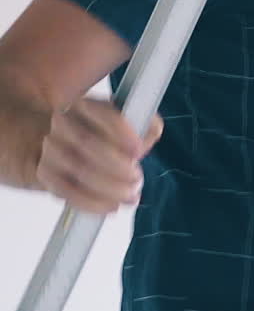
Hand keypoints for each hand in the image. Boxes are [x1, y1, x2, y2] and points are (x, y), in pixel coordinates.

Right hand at [36, 97, 162, 213]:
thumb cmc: (98, 135)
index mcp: (84, 105)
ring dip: (109, 187)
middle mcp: (62, 122)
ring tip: (130, 195)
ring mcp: (50, 148)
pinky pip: (66, 191)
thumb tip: (153, 128)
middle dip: (118, 166)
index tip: (138, 149)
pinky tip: (112, 205)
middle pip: (87, 143)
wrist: (59, 147)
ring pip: (78, 169)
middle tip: (136, 179)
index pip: (101, 112)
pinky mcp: (44, 173)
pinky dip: (93, 202)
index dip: (121, 131)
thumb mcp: (120, 125)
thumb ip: (141, 125)